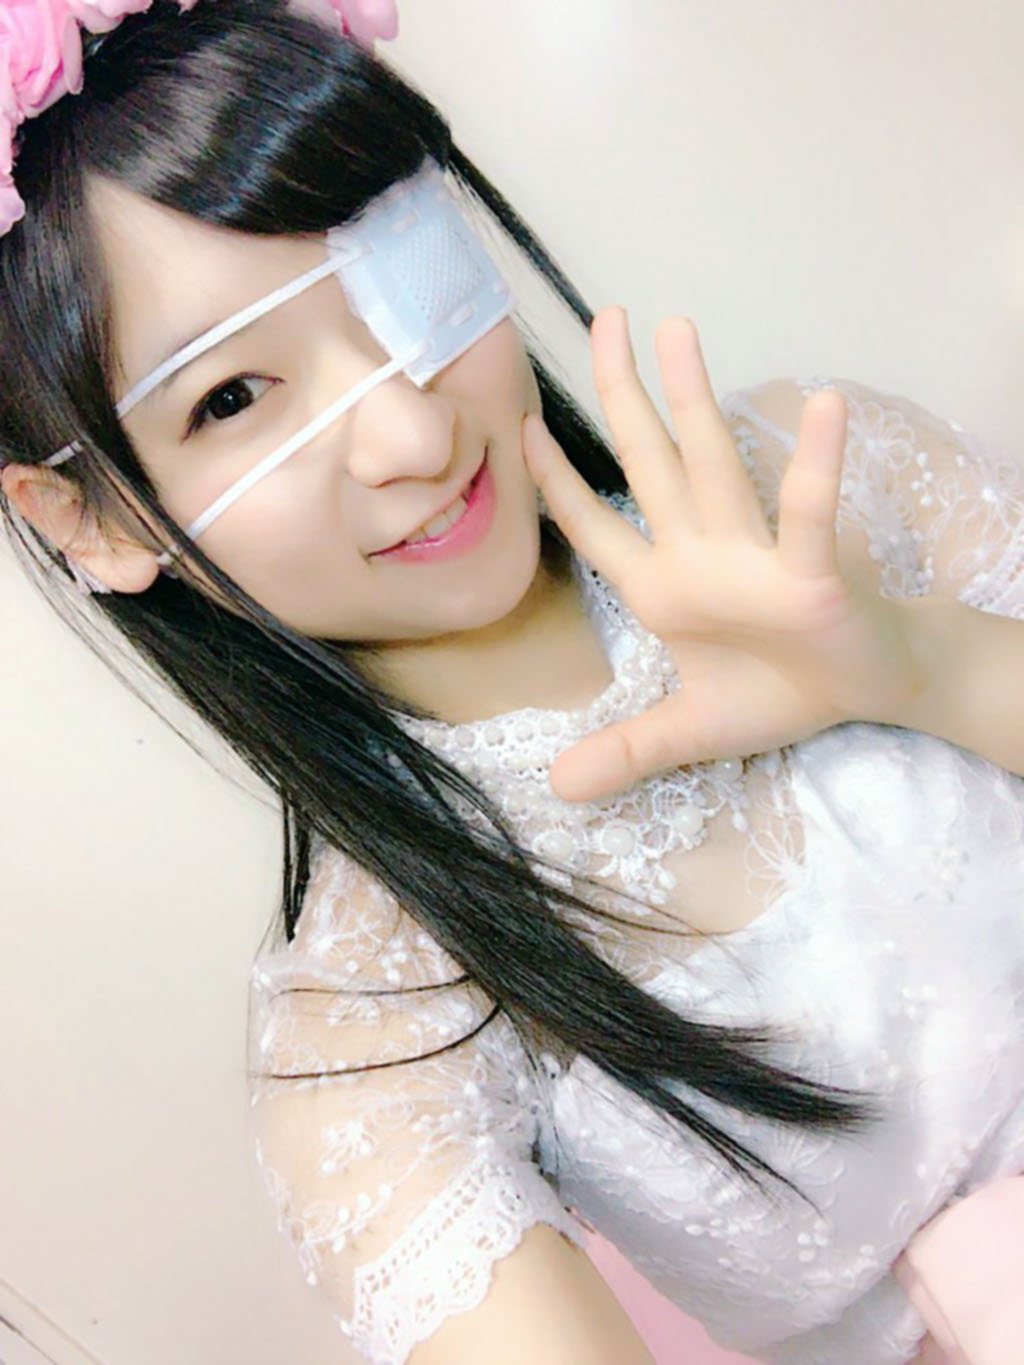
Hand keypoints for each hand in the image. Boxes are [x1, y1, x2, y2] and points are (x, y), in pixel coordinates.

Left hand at [521, 307, 927, 803]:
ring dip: (694, 399)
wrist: (865, 692)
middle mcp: (698, 556)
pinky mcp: (809, 573)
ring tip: (677, 328)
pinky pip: (807, 514)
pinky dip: (815, 466)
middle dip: (622, 395)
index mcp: (661, 587)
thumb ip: (627, 750)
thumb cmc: (779, 690)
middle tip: (606, 317)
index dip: (557, 483)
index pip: (594, 527)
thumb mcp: (689, 731)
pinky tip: (824, 404)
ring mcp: (751, 557)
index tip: (523, 427)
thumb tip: (556, 791)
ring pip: (715, 467)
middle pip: (650, 463)